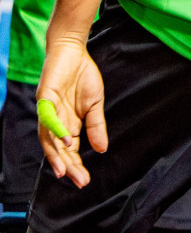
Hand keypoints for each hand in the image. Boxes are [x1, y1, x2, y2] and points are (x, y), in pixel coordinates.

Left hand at [36, 38, 107, 187]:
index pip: (69, 150)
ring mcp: (48, 110)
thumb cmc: (83, 76)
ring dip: (56, 155)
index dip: (76, 165)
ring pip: (48, 138)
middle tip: (79, 181)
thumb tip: (102, 149)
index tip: (85, 181)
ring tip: (66, 170)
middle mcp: (55, 121)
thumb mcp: (95, 104)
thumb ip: (96, 126)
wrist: (74, 51)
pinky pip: (49, 117)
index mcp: (68, 124)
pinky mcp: (45, 97)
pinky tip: (67, 141)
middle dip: (67, 166)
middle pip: (57, 150)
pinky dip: (57, 130)